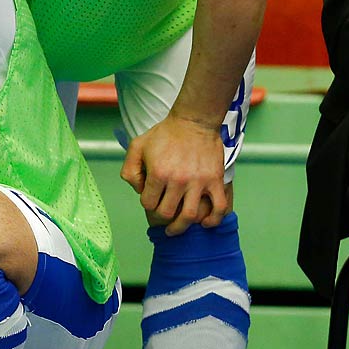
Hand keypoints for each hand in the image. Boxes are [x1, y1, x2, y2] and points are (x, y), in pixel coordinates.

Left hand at [122, 114, 229, 234]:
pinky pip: (218, 207)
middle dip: (162, 216)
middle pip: (167, 213)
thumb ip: (130, 171)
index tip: (153, 199)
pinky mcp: (215, 180)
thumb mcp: (137, 146)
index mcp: (158, 173)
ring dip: (181, 226)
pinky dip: (213, 220)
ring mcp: (199, 181)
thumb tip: (139, 191)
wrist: (194, 120)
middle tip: (163, 213)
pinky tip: (206, 223)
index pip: (148, 204)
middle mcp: (178, 180)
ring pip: (190, 216)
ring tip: (177, 228)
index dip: (148, 204)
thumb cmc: (165, 134)